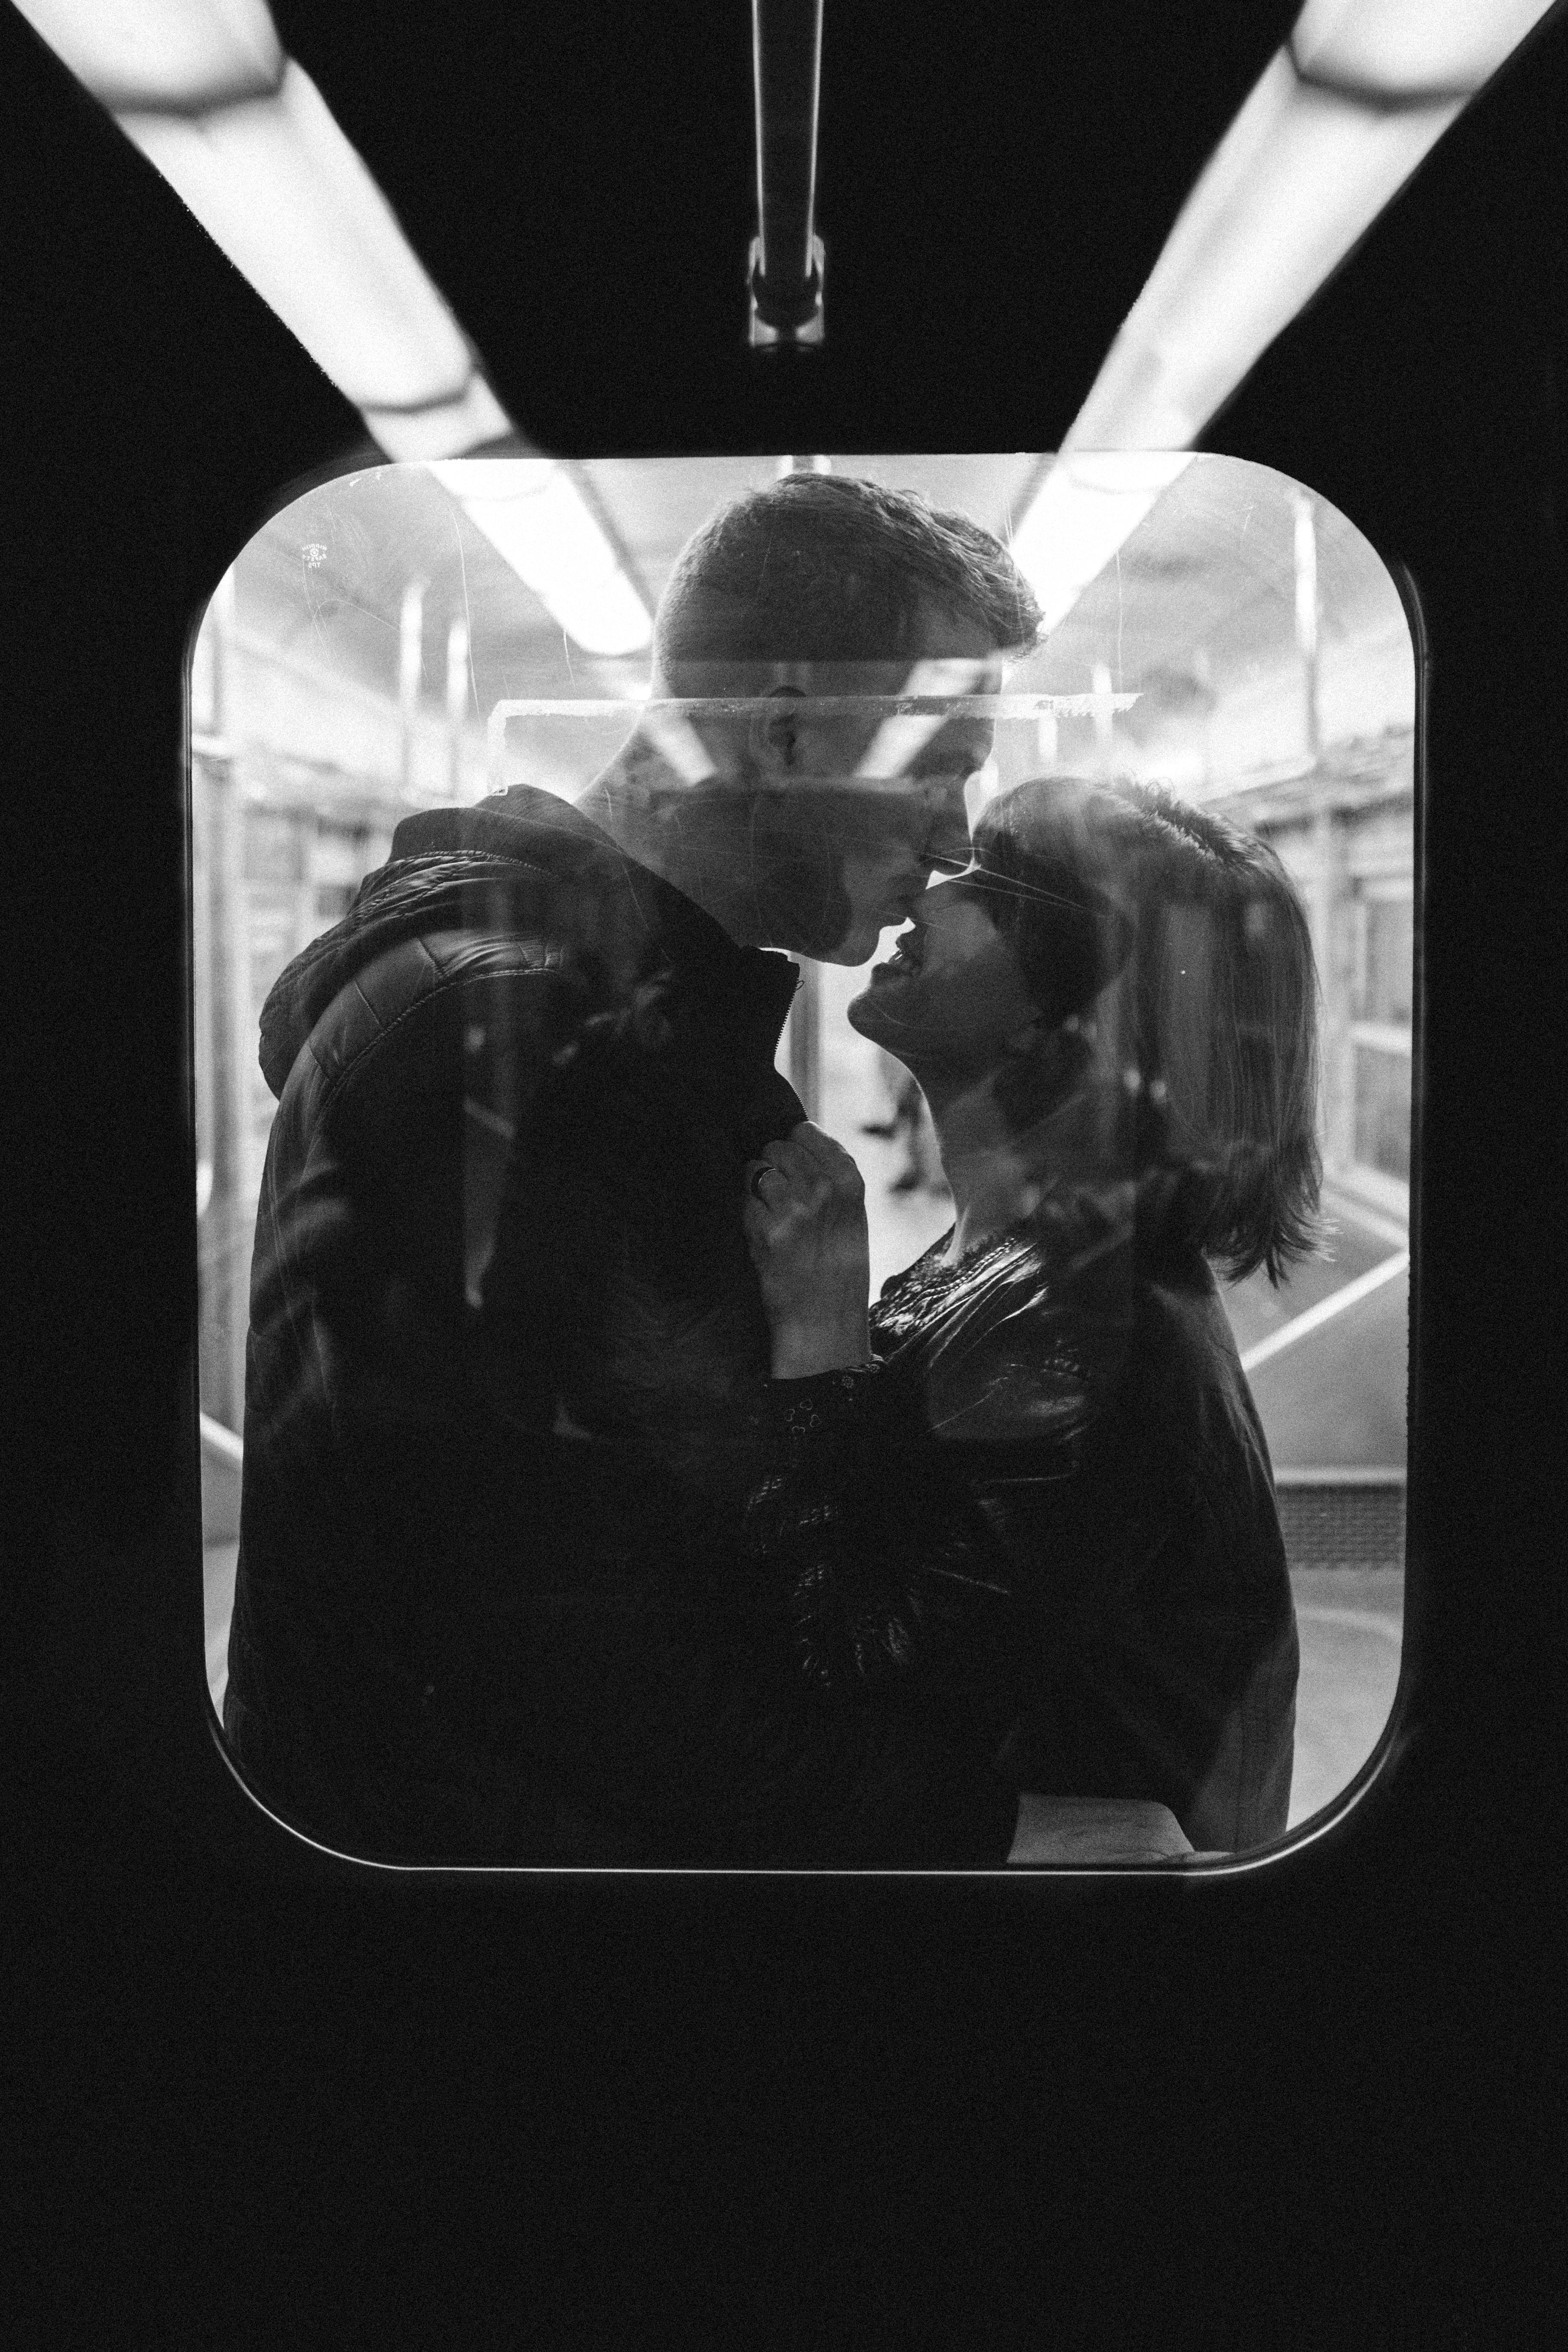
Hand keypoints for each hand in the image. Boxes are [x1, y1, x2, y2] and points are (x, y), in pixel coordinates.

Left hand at [743, 1121, 871, 1377]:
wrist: (825, 1320)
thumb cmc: (839, 1268)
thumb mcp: (851, 1215)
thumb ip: (829, 1176)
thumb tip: (791, 1141)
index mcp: (849, 1181)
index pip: (805, 1132)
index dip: (793, 1148)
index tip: (794, 1168)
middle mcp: (823, 1189)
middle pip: (777, 1147)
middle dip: (773, 1166)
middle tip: (782, 1198)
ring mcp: (793, 1208)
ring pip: (755, 1170)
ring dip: (757, 1189)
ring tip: (773, 1217)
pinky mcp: (766, 1231)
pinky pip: (744, 1201)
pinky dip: (748, 1215)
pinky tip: (765, 1236)